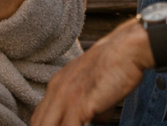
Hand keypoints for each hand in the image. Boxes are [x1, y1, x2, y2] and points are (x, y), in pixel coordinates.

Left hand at [32, 20, 152, 125]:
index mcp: (57, 83)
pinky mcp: (79, 106)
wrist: (129, 49)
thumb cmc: (118, 65)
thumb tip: (92, 120)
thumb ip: (86, 103)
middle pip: (38, 123)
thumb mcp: (92, 83)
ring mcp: (66, 98)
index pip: (39, 116)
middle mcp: (56, 90)